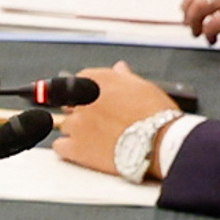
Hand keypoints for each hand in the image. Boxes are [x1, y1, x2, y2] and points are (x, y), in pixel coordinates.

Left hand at [54, 63, 176, 176]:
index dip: (88, 92)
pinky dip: (68, 149)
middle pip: (71, 103)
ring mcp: (76, 124)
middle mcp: (82, 99)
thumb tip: (119, 69)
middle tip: (101, 122)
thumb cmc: (156, 115)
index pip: (80, 79)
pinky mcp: (75, 147)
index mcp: (97, 80)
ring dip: (77, 131)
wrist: (159, 143)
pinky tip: (84, 151)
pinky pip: (60, 146)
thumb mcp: (144, 87)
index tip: (95, 100)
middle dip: (83, 112)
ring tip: (98, 139)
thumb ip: (124, 77)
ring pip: (65, 125)